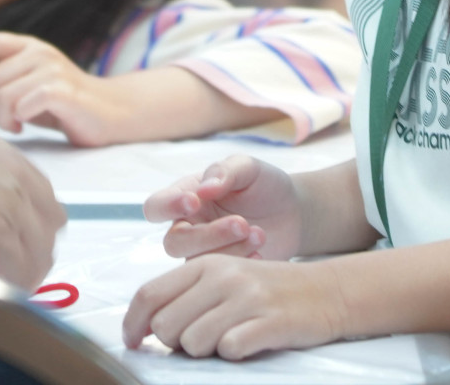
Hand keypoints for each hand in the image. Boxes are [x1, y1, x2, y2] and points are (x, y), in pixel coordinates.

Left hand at [0, 31, 124, 145]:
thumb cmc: (62, 105)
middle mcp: (41, 52)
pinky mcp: (64, 92)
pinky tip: (28, 124)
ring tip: (17, 124)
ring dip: (4, 117)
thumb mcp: (25, 93)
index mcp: (30, 47)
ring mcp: (54, 70)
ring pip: (4, 93)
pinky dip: (21, 118)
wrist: (111, 114)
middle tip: (8, 118)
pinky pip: (24, 104)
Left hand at [123, 256, 345, 358]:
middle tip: (199, 340)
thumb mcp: (225, 277)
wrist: (328, 291)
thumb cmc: (270, 288)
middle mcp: (222, 276)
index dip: (132, 323)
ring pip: (193, 342)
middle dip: (175, 343)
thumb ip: (186, 294)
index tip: (131, 342)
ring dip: (206, 350)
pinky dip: (234, 352)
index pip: (149, 294)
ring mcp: (246, 298)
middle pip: (166, 325)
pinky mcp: (269, 320)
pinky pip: (230, 349)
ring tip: (228, 337)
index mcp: (204, 264)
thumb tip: (146, 326)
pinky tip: (248, 341)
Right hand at [143, 155, 303, 261]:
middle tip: (242, 223)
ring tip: (259, 234)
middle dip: (208, 235)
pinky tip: (261, 252)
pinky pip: (217, 281)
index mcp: (185, 197)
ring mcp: (203, 254)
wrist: (293, 212)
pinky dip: (239, 265)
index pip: (156, 206)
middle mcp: (188, 228)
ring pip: (195, 263)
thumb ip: (226, 172)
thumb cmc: (263, 185)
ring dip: (227, 250)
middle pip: (174, 242)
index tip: (195, 201)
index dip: (168, 206)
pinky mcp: (222, 275)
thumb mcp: (248, 168)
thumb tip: (205, 189)